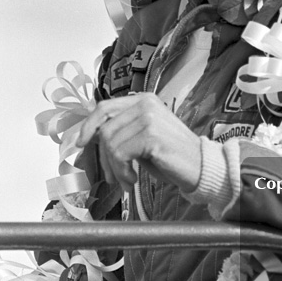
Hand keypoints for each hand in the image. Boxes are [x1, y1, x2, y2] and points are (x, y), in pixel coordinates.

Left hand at [77, 94, 201, 192]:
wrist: (200, 166)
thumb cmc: (172, 155)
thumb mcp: (143, 137)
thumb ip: (123, 130)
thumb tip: (89, 138)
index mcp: (144, 100)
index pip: (105, 107)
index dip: (88, 126)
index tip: (81, 144)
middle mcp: (146, 104)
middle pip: (105, 129)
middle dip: (103, 157)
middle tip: (112, 177)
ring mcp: (149, 118)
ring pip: (110, 144)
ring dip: (115, 169)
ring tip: (127, 180)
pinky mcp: (151, 135)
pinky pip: (120, 154)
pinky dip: (122, 171)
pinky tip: (133, 179)